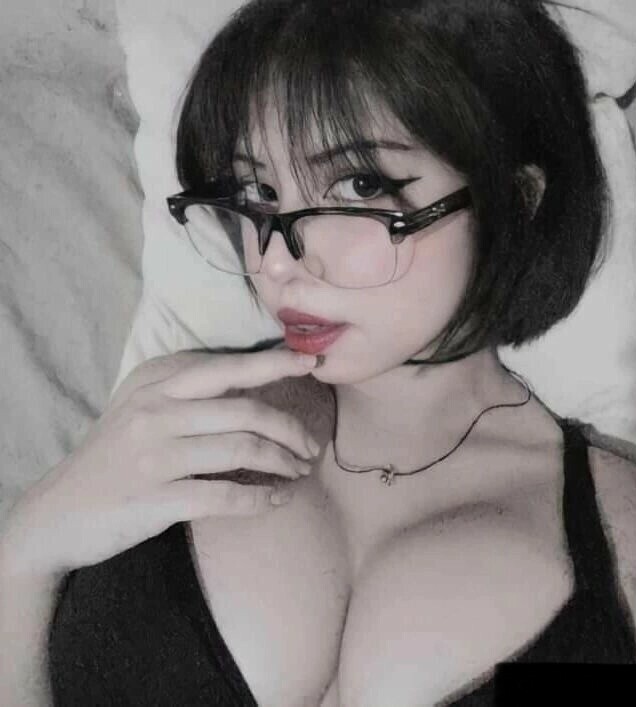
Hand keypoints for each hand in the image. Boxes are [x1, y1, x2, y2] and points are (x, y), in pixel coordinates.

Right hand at [0, 349, 321, 578]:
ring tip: (299, 471)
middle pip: (246, 410)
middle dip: (290, 428)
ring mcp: (154, 454)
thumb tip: (249, 380)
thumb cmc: (112, 455)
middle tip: (310, 446)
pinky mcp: (155, 498)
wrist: (58, 511)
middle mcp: (155, 410)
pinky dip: (259, 499)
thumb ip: (185, 388)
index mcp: (155, 382)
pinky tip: (276, 500)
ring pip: (242, 449)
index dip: (275, 364)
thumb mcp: (138, 406)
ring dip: (282, 462)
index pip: (228, 367)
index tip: (311, 363)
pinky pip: (225, 495)